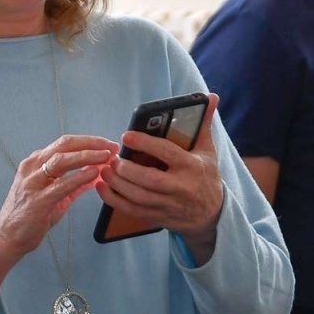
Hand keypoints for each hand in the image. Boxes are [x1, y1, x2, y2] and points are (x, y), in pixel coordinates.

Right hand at [0, 134, 113, 300]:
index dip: (89, 141)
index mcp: (35, 163)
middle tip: (112, 146)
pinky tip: (94, 174)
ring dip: (87, 156)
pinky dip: (79, 177)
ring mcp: (32, 182)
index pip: (65, 144)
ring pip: (62, 160)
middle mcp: (32, 167)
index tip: (108, 144)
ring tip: (106, 156)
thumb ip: (73, 185)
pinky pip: (61, 185)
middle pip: (64, 145)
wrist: (8, 238)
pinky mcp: (37, 200)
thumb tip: (95, 176)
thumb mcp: (54, 196)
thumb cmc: (30, 217)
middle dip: (91, 143)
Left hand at [94, 94, 224, 261]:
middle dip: (128, 170)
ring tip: (104, 170)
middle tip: (113, 159)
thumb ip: (203, 125)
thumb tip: (210, 97)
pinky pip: (132, 210)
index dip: (146, 144)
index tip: (126, 136)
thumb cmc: (206, 177)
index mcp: (191, 167)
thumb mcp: (208, 151)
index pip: (167, 153)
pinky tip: (102, 188)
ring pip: (139, 197)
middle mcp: (180, 187)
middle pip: (150, 180)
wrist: (211, 214)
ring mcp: (168, 204)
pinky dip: (114, 201)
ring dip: (117, 185)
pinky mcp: (157, 216)